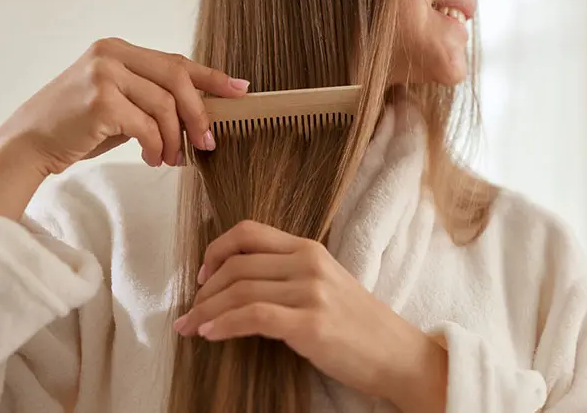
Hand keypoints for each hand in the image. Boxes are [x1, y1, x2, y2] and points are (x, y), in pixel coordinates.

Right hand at [0, 37, 248, 175]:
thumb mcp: (123, 103)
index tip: (240, 90)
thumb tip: (204, 112)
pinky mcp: (100, 101)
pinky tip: (152, 159)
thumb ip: (156, 98)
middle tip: (208, 143)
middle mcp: (112, 55)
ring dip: (175, 139)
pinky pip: (147, 127)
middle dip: (199, 114)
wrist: (33, 141)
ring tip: (170, 159)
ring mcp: (104, 75)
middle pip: (177, 79)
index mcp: (121, 51)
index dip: (212, 78)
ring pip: (165, 106)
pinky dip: (156, 147)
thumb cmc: (81, 125)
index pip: (177, 61)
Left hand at [173, 220, 447, 409]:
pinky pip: (253, 317)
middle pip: (238, 264)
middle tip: (189, 312)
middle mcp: (309, 263)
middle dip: (204, 290)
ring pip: (240, 290)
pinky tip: (209, 335)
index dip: (216, 249)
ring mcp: (311, 291)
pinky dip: (224, 325)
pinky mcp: (311, 323)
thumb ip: (289, 274)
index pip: (249, 231)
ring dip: (206, 310)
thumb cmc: (358, 324)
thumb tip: (239, 284)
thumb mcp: (325, 284)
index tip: (203, 275)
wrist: (397, 354)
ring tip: (190, 327)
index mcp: (310, 249)